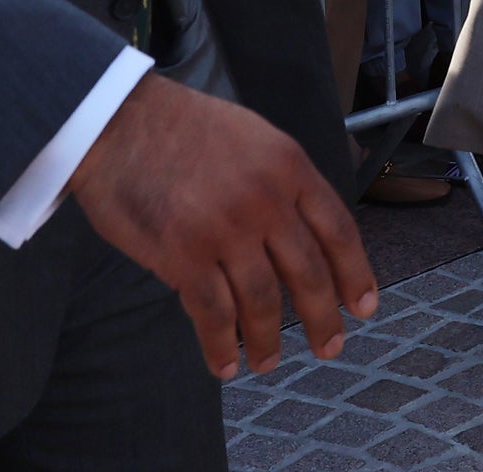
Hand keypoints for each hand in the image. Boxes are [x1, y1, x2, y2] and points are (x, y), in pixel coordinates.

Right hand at [67, 73, 377, 375]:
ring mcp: (226, 230)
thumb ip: (282, 181)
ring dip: (268, 340)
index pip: (338, 230)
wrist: (118, 119)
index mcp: (289, 166)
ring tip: (270, 362)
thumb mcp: (254, 137)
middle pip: (308, 273)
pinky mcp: (183, 255)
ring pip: (261, 301)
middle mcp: (266, 200)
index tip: (364, 306)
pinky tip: (224, 363)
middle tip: (329, 346)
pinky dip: (221, 346)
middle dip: (322, 317)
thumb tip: (301, 231)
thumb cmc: (182, 126)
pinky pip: (212, 313)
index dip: (355, 274)